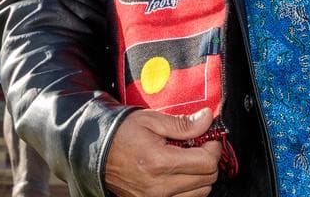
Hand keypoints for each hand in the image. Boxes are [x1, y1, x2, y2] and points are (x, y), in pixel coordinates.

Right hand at [104, 108, 220, 196]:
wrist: (96, 152)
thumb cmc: (122, 133)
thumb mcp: (152, 121)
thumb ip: (182, 124)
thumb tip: (207, 120)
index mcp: (160, 163)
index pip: (207, 162)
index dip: (213, 146)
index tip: (208, 137)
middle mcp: (159, 187)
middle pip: (207, 179)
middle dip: (208, 159)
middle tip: (197, 145)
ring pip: (200, 193)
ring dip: (200, 175)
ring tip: (186, 159)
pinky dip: (189, 188)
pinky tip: (179, 173)